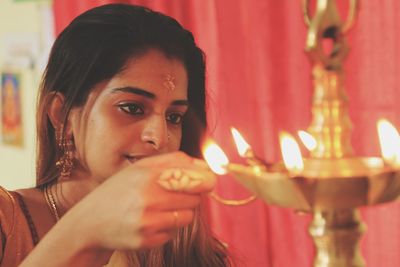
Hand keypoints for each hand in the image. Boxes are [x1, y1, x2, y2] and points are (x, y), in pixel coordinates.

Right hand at [66, 151, 215, 250]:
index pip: (193, 177)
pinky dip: (167, 228)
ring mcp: (147, 221)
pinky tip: (150, 222)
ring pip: (188, 217)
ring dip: (181, 212)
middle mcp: (148, 197)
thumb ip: (172, 161)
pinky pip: (174, 233)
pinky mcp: (147, 241)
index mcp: (148, 175)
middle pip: (194, 198)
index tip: (207, 180)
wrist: (89, 223)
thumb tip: (203, 165)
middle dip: (191, 196)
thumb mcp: (139, 168)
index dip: (206, 179)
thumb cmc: (118, 192)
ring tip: (160, 208)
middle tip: (176, 195)